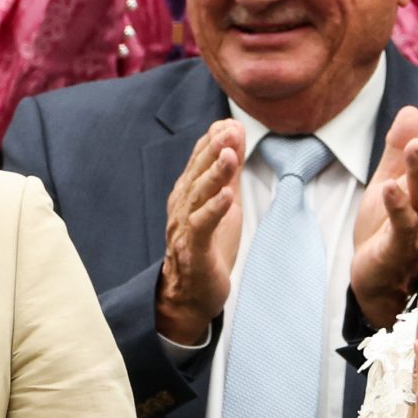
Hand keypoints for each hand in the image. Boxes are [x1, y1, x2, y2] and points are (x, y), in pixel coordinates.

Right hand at [153, 118, 242, 345]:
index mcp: (187, 194)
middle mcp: (182, 208)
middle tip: (229, 131)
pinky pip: (201, 228)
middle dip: (213, 151)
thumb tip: (235, 134)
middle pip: (196, 174)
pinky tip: (226, 196)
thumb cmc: (207, 247)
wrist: (190, 294)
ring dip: (214, 174)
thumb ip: (228, 171)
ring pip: (197, 197)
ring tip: (230, 155)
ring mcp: (185, 229)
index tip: (229, 123)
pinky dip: (213, 211)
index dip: (212, 142)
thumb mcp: (223, 203)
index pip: (197, 162)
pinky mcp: (195, 252)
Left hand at [351, 104, 417, 329]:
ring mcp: (417, 230)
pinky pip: (402, 227)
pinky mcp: (399, 249)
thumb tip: (414, 109)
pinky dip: (397, 206)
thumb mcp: (388, 181)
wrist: (374, 278)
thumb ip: (397, 149)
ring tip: (414, 146)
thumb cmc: (384, 229)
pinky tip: (390, 187)